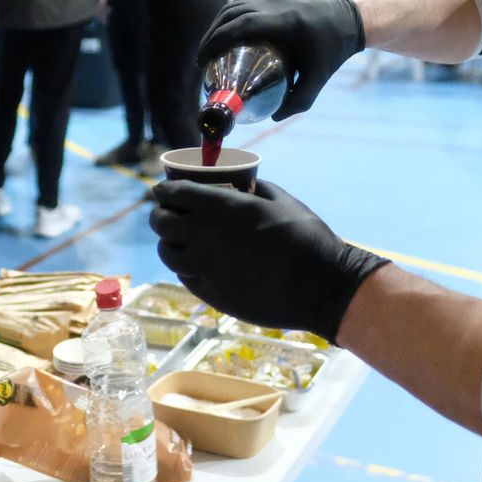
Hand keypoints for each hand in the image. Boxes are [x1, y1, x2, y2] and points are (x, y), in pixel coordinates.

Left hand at [149, 180, 388, 342]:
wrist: (321, 286)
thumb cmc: (307, 237)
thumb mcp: (281, 200)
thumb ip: (252, 189)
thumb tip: (239, 185)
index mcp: (221, 208)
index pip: (174, 194)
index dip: (163, 190)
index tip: (162, 191)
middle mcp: (205, 237)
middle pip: (162, 224)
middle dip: (160, 215)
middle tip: (166, 214)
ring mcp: (206, 269)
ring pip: (167, 254)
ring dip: (169, 244)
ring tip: (178, 241)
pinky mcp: (213, 295)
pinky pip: (185, 278)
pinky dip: (184, 268)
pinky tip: (195, 264)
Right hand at [198, 0, 364, 118]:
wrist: (351, 19)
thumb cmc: (333, 51)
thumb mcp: (318, 79)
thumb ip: (298, 102)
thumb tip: (272, 117)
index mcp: (284, 20)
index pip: (240, 25)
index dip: (216, 41)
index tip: (203, 61)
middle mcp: (275, 2)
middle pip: (230, 14)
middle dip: (211, 36)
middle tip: (202, 60)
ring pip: (235, 5)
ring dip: (218, 25)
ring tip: (211, 49)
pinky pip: (245, 2)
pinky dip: (231, 17)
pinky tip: (228, 35)